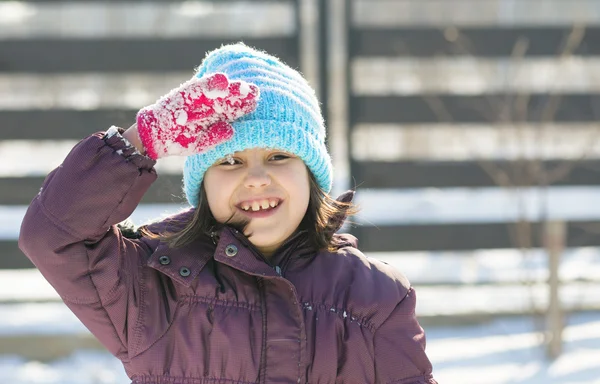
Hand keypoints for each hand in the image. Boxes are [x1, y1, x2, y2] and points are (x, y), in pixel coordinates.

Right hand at [136, 73, 258, 158]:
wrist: (154, 136)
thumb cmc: (180, 140)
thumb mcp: (199, 143)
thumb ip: (214, 137)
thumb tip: (232, 131)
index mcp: (214, 115)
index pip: (232, 109)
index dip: (244, 105)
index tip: (256, 102)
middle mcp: (207, 104)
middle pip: (226, 97)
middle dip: (239, 93)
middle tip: (254, 90)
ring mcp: (195, 98)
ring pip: (214, 90)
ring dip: (228, 87)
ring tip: (241, 85)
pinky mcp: (182, 94)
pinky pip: (196, 88)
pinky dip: (208, 84)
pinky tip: (221, 79)